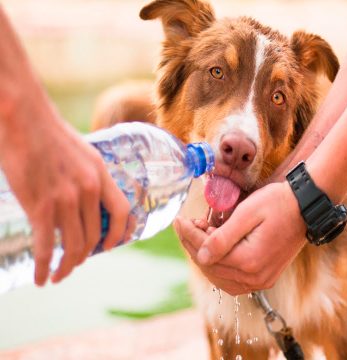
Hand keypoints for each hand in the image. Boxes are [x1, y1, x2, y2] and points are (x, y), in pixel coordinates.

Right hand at [0, 103, 130, 285]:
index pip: (123, 211)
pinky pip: (47, 246)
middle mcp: (89, 189)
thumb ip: (88, 175)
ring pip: (74, 245)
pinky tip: (40, 277)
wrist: (23, 117)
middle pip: (96, 235)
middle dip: (85, 256)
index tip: (112, 246)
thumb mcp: (82, 152)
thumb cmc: (48, 132)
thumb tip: (88, 194)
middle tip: (74, 264)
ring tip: (59, 275)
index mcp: (101, 174)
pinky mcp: (41, 206)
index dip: (120, 233)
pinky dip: (45, 266)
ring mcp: (66, 199)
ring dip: (67, 266)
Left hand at [175, 182, 306, 294]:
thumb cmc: (278, 203)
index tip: (178, 220)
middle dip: (193, 246)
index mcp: (249, 261)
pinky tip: (214, 250)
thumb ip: (222, 237)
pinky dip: (219, 267)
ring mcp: (261, 280)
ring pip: (220, 277)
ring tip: (200, 234)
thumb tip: (200, 256)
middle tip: (186, 225)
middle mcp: (255, 277)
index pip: (207, 254)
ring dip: (205, 258)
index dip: (189, 236)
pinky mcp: (264, 277)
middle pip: (211, 268)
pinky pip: (234, 280)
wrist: (306, 207)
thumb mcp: (247, 213)